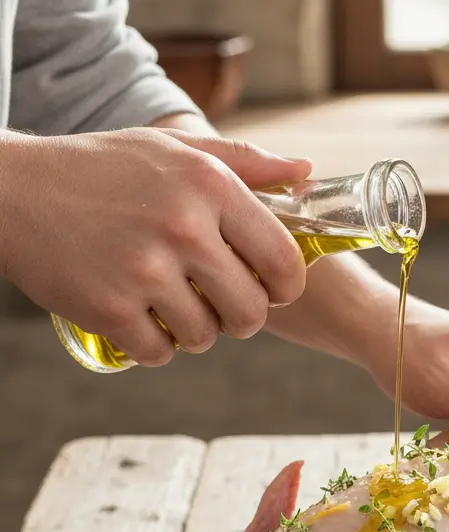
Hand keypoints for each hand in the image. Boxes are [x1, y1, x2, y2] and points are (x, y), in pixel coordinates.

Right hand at [0, 128, 310, 365]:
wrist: (10, 190)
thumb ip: (245, 163)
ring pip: (206, 337)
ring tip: (167, 301)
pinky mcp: (110, 309)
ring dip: (193, 330)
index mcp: (209, 185)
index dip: (285, 287)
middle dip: (239, 317)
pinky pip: (160, 354)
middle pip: (250, 312)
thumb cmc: (102, 169)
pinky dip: (151, 345)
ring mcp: (144, 271)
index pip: (284, 261)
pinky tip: (136, 315)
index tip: (271, 289)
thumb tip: (307, 174)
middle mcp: (182, 227)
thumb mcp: (174, 148)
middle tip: (216, 302)